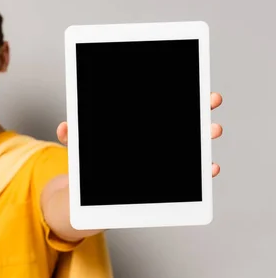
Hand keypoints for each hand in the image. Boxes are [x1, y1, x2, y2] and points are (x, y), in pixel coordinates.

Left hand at [56, 92, 223, 177]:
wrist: (91, 194)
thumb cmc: (91, 162)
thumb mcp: (83, 147)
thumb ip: (74, 136)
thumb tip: (65, 129)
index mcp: (142, 124)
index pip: (165, 104)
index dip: (182, 91)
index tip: (196, 83)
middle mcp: (159, 137)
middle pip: (186, 119)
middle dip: (202, 108)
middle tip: (210, 100)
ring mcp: (167, 159)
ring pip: (193, 145)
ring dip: (206, 136)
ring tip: (212, 130)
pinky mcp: (169, 183)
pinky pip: (191, 177)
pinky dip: (203, 172)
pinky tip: (210, 168)